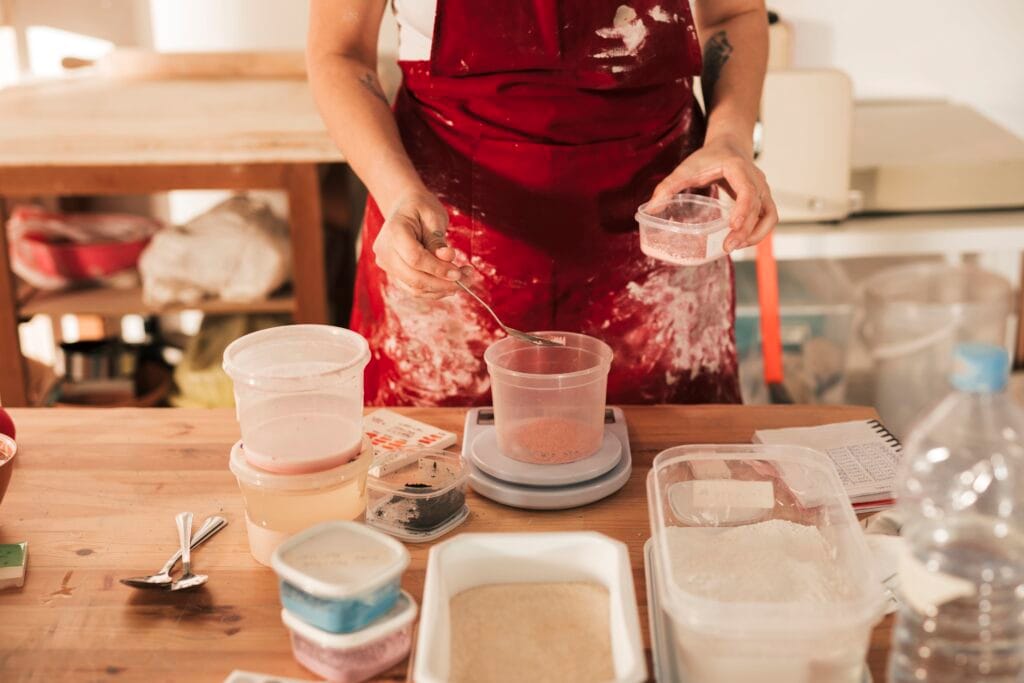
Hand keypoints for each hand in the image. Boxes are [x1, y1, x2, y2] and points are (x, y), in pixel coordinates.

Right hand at [373, 190, 463, 298]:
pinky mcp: (394, 274)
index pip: (415, 258)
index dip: (438, 269)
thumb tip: (448, 258)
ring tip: (465, 278)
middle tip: (467, 279)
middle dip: (443, 283)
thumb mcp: (433, 216)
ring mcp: (387, 265)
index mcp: (393, 232)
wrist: (404, 208)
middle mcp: (385, 251)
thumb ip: (438, 239)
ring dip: (442, 289)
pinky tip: (450, 282)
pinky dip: (435, 289)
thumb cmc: (421, 208)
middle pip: (414, 278)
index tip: (459, 273)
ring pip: (415, 288)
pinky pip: (415, 289)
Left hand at [651, 135, 777, 251]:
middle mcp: (756, 179)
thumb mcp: (686, 168)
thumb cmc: (709, 157)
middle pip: (759, 207)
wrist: (729, 145)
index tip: (732, 226)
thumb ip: (668, 187)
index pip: (748, 191)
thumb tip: (651, 209)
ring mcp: (763, 189)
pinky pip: (769, 218)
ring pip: (769, 215)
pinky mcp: (763, 199)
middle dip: (745, 230)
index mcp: (739, 168)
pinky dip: (759, 232)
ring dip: (756, 234)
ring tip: (735, 247)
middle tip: (727, 247)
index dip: (743, 209)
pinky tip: (742, 242)